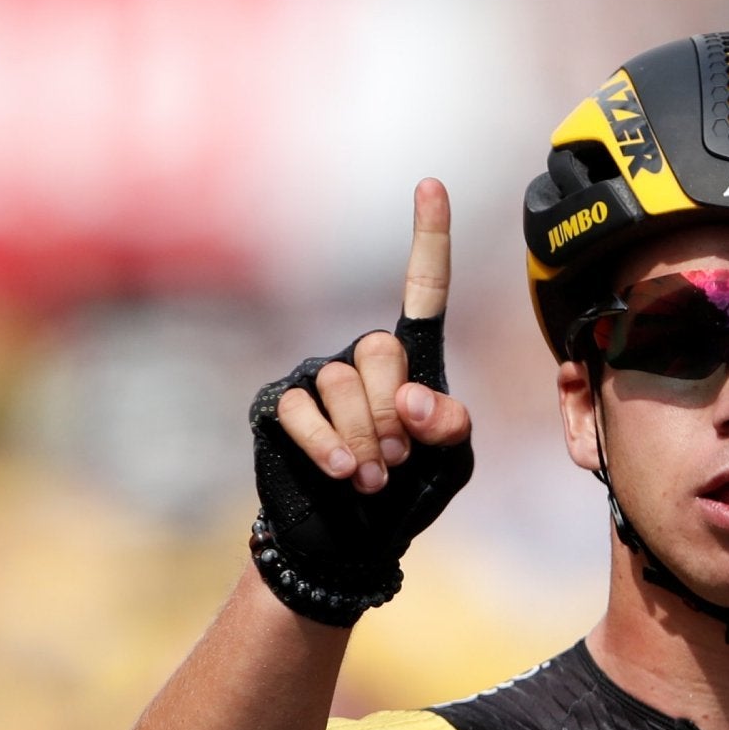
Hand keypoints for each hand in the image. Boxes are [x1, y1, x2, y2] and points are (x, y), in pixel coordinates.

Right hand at [248, 179, 475, 625]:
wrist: (349, 545)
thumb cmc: (406, 494)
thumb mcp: (450, 463)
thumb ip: (449, 424)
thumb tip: (410, 399)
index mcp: (411, 362)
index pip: (423, 290)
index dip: (428, 238)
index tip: (431, 184)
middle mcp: (361, 359)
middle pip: (379, 352)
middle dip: (392, 414)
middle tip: (396, 457)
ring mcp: (315, 378)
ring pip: (341, 384)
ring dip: (363, 438)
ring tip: (372, 476)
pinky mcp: (278, 404)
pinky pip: (301, 408)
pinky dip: (327, 445)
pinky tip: (342, 474)